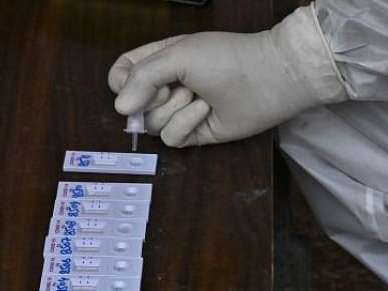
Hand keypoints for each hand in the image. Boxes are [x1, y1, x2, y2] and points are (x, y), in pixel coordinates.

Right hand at [107, 6, 346, 146]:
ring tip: (200, 96)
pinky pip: (171, 139)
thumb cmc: (225, 58)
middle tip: (179, 85)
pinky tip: (205, 111)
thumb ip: (142, 77)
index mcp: (158, 60)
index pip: (121, 75)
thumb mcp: (178, 55)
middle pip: (132, 105)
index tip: (136, 82)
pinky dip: (186, 124)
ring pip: (151, 125)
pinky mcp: (193, 134)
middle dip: (154, 97)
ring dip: (174, 110)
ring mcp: (178, 112)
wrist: (268, 79)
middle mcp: (165, 87)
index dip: (121, 83)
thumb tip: (119, 108)